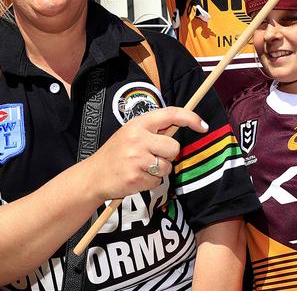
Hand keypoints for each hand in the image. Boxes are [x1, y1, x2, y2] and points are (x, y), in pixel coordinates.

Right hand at [84, 107, 206, 199]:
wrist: (94, 175)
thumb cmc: (116, 153)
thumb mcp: (130, 133)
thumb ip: (153, 130)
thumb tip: (180, 126)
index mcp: (138, 124)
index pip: (170, 114)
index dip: (190, 118)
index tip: (203, 126)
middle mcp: (138, 139)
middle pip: (174, 147)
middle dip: (168, 155)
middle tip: (152, 156)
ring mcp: (137, 159)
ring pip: (168, 167)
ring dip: (159, 171)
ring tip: (142, 168)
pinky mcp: (136, 178)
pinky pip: (158, 182)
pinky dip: (151, 182)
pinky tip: (137, 177)